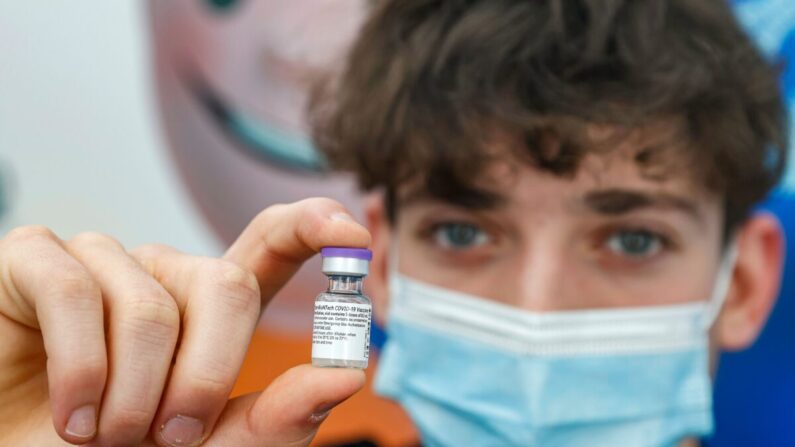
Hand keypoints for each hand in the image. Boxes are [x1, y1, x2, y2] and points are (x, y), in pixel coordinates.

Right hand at [0, 198, 370, 445]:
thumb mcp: (208, 446)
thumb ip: (274, 419)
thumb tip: (347, 374)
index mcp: (207, 308)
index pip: (271, 245)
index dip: (313, 227)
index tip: (354, 235)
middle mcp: (161, 274)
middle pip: (228, 284)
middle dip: (208, 374)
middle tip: (173, 436)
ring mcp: (101, 260)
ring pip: (151, 305)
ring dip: (133, 394)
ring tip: (103, 434)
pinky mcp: (35, 257)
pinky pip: (75, 291)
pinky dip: (80, 371)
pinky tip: (71, 415)